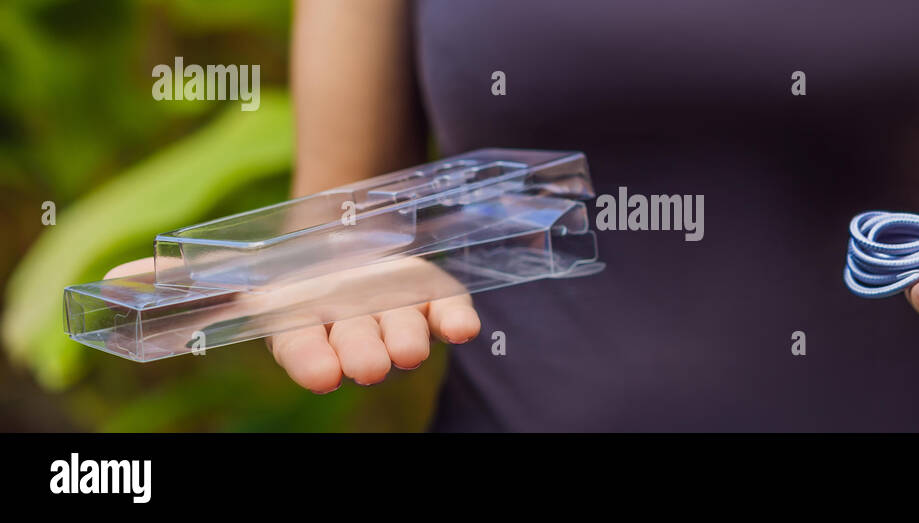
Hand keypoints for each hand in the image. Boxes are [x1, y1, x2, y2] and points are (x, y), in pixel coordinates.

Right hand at [104, 257, 480, 392]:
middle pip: (360, 347)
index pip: (305, 352)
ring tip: (412, 341)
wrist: (350, 245)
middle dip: (366, 353)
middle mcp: (353, 330)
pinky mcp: (434, 298)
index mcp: (306, 331)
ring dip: (411, 337)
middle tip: (372, 361)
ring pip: (407, 333)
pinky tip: (465, 325)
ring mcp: (396, 315)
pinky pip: (449, 312)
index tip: (321, 372)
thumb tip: (112, 280)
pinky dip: (457, 318)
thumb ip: (183, 281)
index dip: (313, 362)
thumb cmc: (291, 274)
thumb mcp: (238, 273)